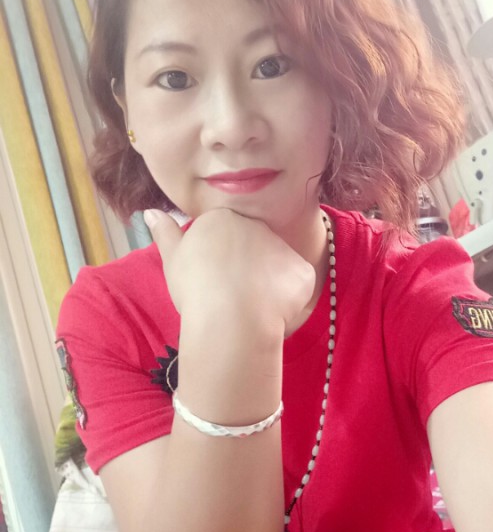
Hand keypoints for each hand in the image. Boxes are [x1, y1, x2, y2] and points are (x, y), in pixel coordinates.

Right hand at [143, 208, 315, 336]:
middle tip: (233, 294)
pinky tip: (271, 312)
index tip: (213, 280)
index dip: (220, 261)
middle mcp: (256, 225)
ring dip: (267, 282)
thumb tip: (150, 212)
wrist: (231, 319)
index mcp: (223, 219)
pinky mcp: (302, 270)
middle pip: (253, 245)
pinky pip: (296, 283)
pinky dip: (288, 298)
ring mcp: (282, 247)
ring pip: (276, 264)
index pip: (225, 235)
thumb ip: (166, 234)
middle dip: (246, 267)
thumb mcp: (172, 260)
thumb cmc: (196, 290)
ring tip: (252, 306)